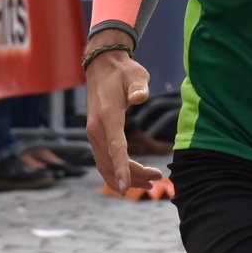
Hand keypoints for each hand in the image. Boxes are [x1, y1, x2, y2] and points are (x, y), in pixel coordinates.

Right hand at [84, 48, 166, 193]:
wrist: (101, 65)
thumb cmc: (122, 71)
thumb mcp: (135, 74)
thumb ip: (138, 86)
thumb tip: (140, 97)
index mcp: (107, 116)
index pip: (115, 147)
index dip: (121, 168)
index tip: (126, 186)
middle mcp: (96, 128)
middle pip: (111, 162)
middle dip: (133, 176)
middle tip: (157, 178)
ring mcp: (93, 133)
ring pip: (105, 165)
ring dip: (126, 176)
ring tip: (151, 182)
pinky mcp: (95, 135)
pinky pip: (103, 159)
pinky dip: (117, 170)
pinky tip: (133, 176)